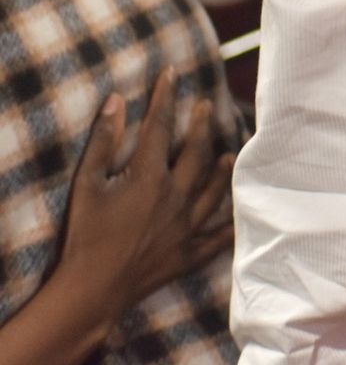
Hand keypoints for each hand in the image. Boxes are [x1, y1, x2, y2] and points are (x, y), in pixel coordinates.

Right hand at [59, 68, 234, 318]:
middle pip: (196, 154)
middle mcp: (176, 198)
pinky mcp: (190, 253)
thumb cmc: (84, 236)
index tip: (172, 74)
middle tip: (208, 107)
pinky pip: (219, 237)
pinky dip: (231, 224)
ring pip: (215, 191)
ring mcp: (187, 227)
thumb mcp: (86, 185)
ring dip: (223, 170)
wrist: (91, 291)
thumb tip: (115, 102)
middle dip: (202, 127)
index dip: (166, 99)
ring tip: (228, 154)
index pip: (160, 129)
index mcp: (149, 178)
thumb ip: (103, 142)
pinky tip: (241, 214)